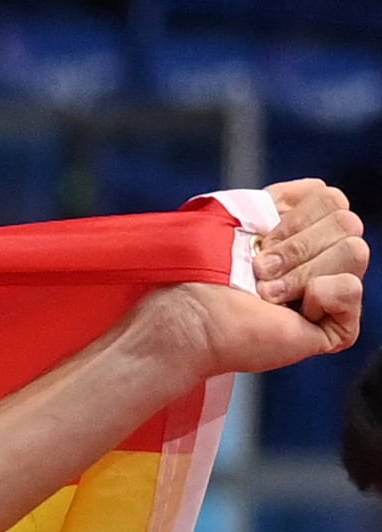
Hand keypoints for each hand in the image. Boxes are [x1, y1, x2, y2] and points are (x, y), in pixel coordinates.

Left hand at [145, 179, 365, 381]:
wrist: (190, 316)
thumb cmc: (205, 272)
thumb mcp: (244, 216)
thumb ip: (285, 197)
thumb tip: (317, 189)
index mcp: (303, 231)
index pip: (332, 199)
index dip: (294, 217)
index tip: (260, 240)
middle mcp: (323, 259)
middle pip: (347, 222)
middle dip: (295, 247)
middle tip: (259, 273)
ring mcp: (331, 293)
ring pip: (355, 251)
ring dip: (302, 273)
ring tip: (268, 295)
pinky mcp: (336, 327)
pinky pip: (351, 289)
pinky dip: (320, 296)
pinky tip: (293, 313)